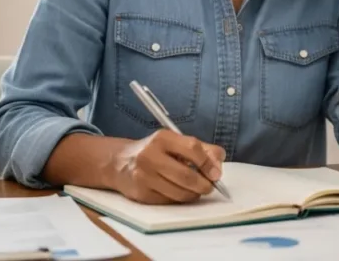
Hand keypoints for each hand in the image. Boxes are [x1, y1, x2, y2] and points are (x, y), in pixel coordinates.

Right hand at [109, 130, 225, 203]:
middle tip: (210, 187)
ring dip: (194, 194)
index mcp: (162, 138)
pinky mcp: (141, 193)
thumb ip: (202, 149)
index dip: (208, 163)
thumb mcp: (175, 142)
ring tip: (196, 190)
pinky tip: (179, 192)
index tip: (216, 173)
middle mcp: (150, 155)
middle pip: (186, 175)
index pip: (192, 148)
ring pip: (179, 192)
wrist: (120, 163)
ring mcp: (144, 176)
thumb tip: (218, 164)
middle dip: (204, 184)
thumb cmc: (155, 151)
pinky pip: (169, 201)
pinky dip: (180, 199)